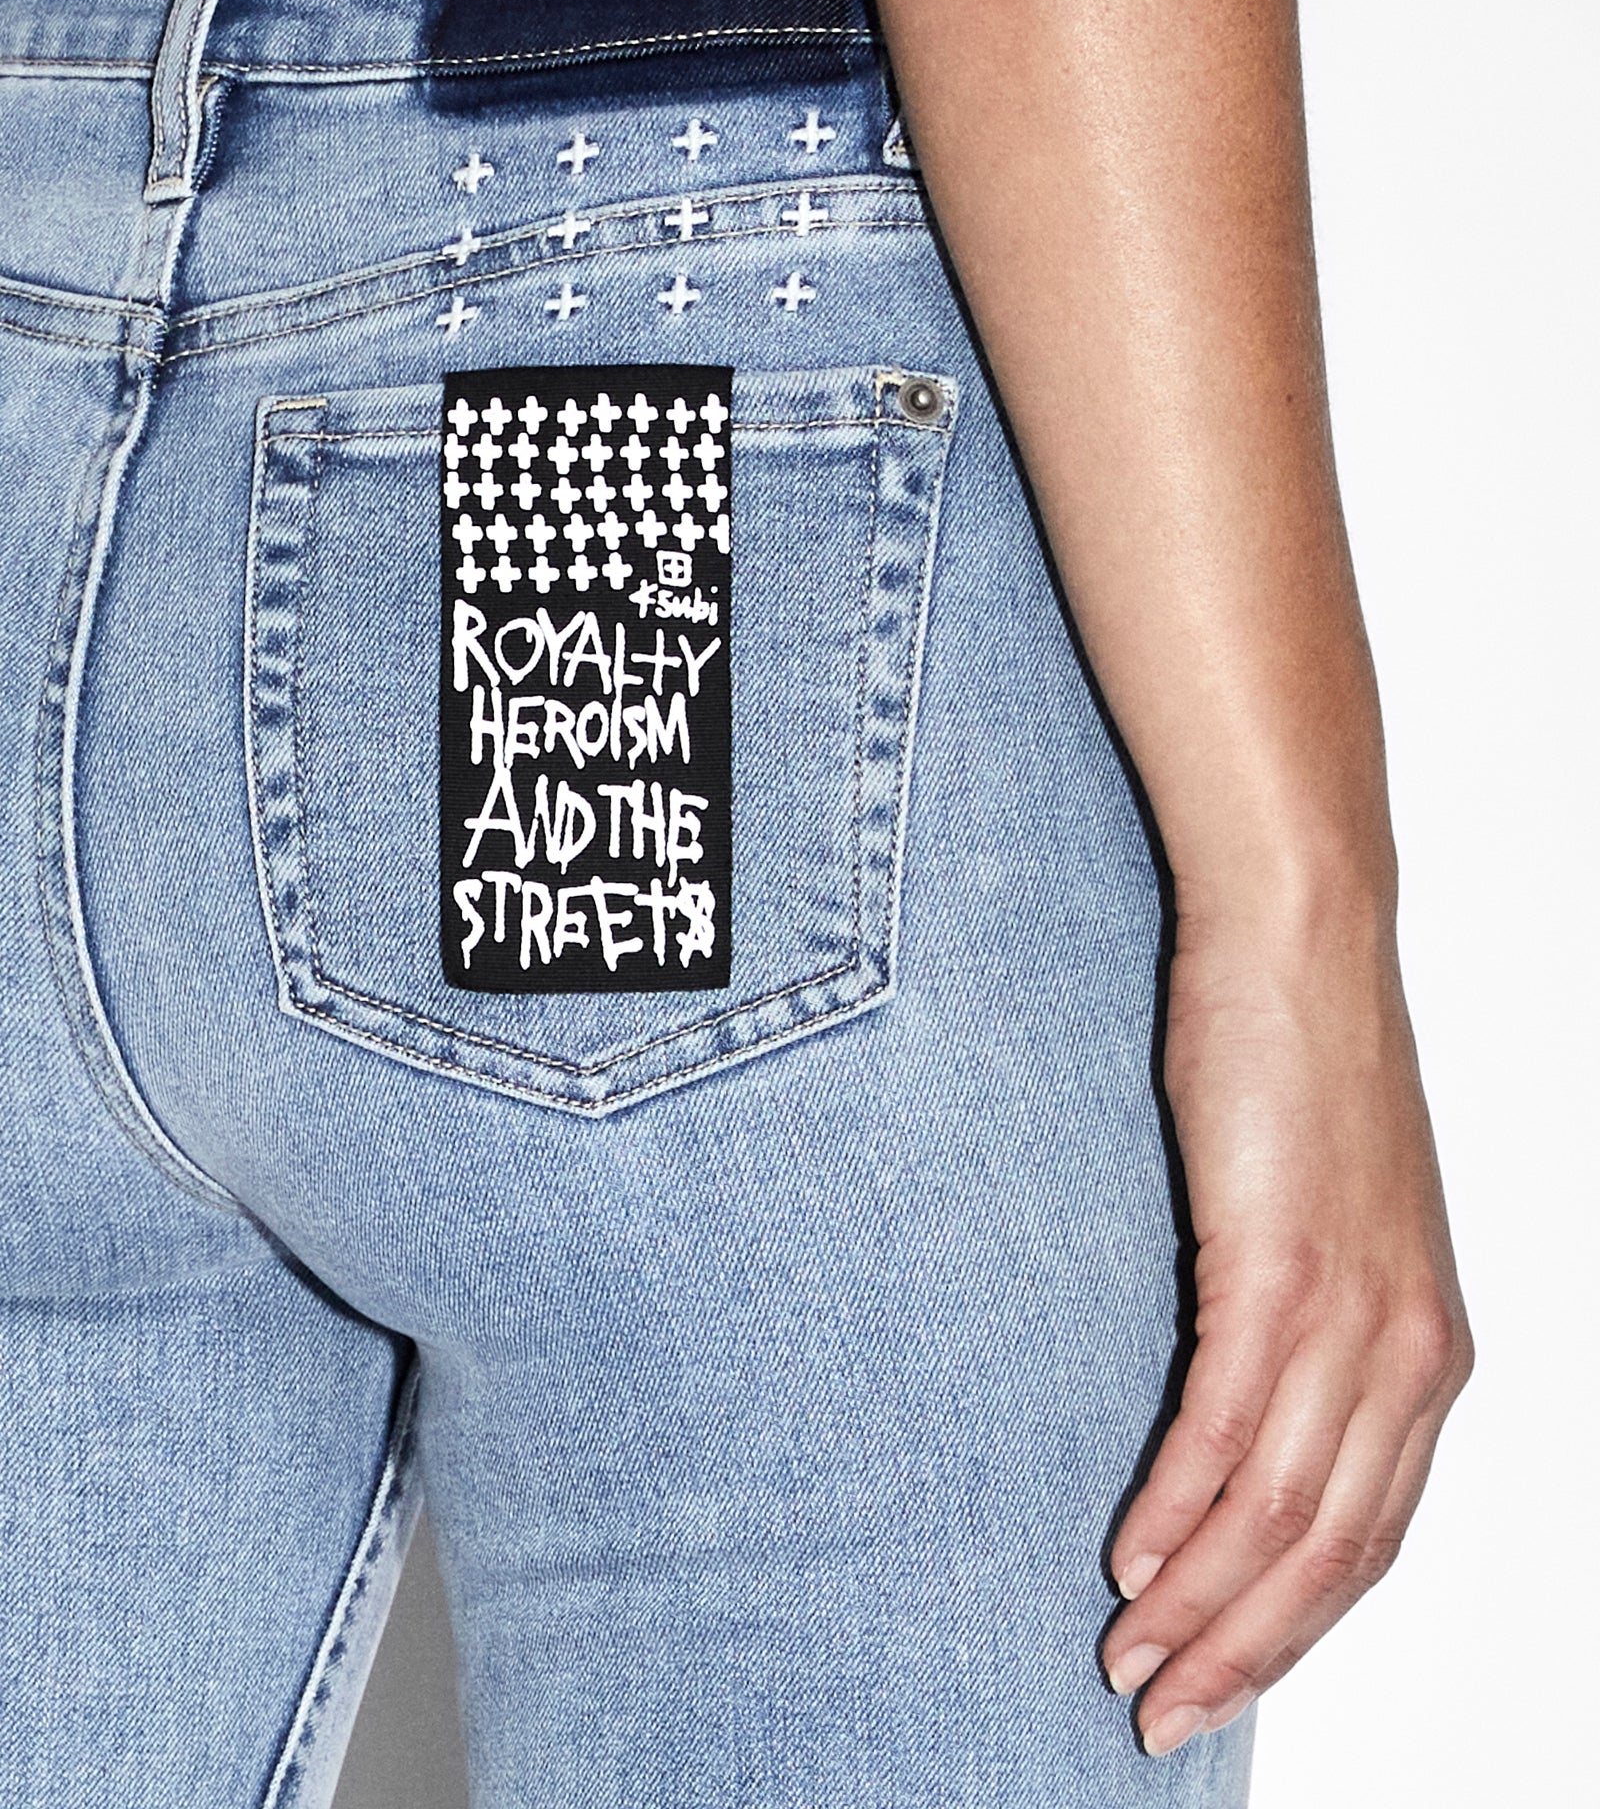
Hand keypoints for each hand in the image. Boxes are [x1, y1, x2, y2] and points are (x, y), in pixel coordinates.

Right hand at [1101, 896, 1471, 1755]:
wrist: (1300, 947)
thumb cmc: (1302, 1071)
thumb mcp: (1328, 1225)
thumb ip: (1307, 1328)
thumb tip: (1237, 1422)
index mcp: (1428, 1351)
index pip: (1375, 1537)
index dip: (1298, 1630)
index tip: (1224, 1683)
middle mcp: (1409, 1351)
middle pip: (1335, 1554)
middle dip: (1249, 1652)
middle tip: (1164, 1714)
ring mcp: (1351, 1311)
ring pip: (1284, 1511)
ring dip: (1204, 1604)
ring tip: (1132, 1657)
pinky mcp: (1282, 1266)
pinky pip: (1230, 1426)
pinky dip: (1179, 1506)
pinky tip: (1133, 1551)